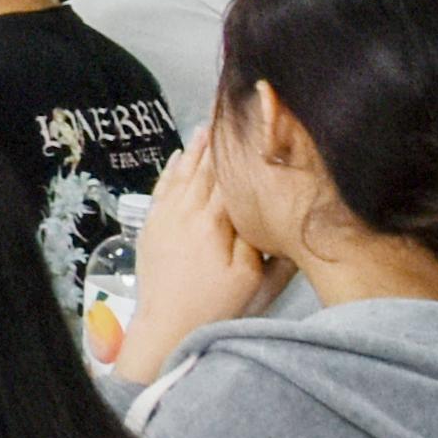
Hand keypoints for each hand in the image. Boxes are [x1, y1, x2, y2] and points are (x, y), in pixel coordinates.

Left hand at [116, 143, 280, 377]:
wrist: (166, 326)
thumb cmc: (215, 306)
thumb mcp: (257, 280)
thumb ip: (272, 244)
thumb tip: (285, 213)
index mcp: (215, 223)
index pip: (232, 176)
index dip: (244, 150)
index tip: (254, 125)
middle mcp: (186, 213)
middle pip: (207, 168)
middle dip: (220, 140)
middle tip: (231, 110)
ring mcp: (164, 217)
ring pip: (183, 173)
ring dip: (196, 149)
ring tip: (209, 124)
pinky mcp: (151, 226)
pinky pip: (162, 188)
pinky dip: (171, 169)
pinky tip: (178, 155)